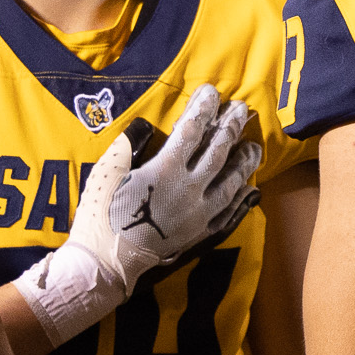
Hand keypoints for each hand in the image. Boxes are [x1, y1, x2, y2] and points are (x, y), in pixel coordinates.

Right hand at [72, 83, 258, 289]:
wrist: (106, 262)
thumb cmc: (101, 214)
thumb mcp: (106, 172)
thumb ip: (128, 145)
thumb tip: (145, 124)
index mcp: (165, 170)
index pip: (191, 131)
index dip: (203, 108)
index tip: (211, 92)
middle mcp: (188, 190)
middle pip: (218, 152)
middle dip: (230, 127)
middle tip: (241, 109)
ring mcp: (198, 213)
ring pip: (231, 183)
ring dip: (244, 162)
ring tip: (254, 146)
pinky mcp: (199, 233)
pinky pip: (229, 213)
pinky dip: (242, 200)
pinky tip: (251, 189)